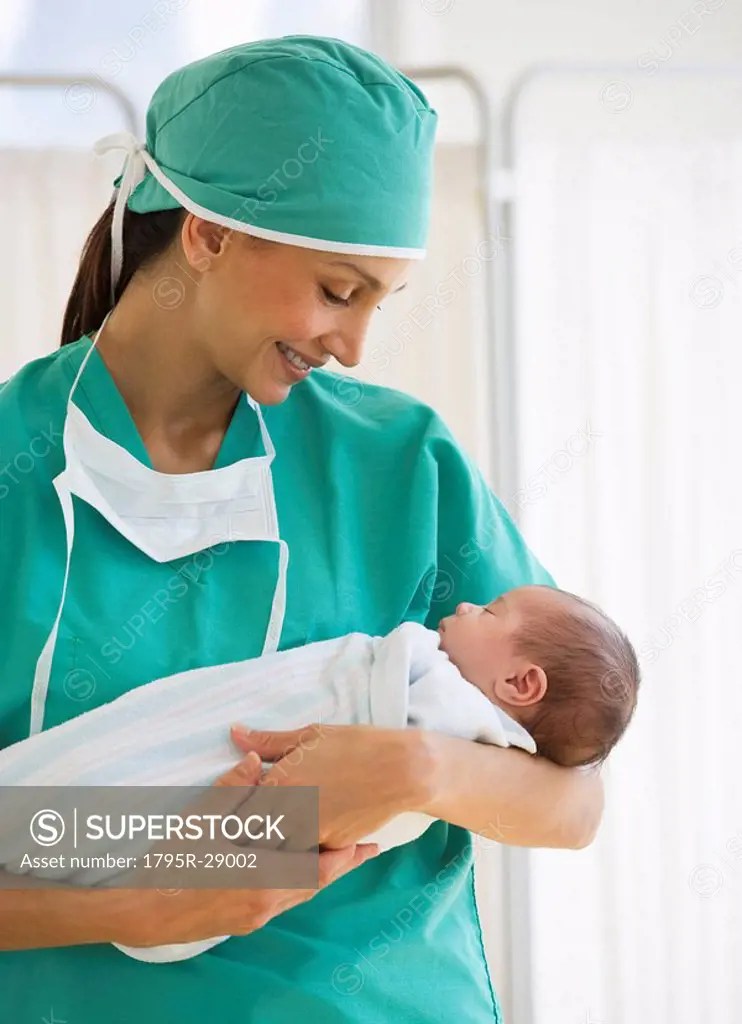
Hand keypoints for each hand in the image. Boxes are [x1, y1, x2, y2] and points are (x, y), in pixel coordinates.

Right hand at [116, 750, 379, 947]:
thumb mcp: (200, 820)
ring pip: (301, 894)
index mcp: (263, 876)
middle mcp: (267, 901)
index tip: (366, 835)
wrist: (142, 911)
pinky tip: (301, 869)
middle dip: (343, 863)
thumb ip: (232, 789)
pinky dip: (300, 884)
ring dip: (323, 873)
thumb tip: (255, 759)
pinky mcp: (244, 921)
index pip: (318, 864)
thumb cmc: (172, 864)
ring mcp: (256, 915)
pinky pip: (283, 901)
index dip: (345, 851)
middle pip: (317, 882)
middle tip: (369, 847)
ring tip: (345, 854)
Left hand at [230, 723, 432, 848]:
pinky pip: (305, 856)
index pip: (237, 809)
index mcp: (278, 784)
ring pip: (276, 852)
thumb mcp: (310, 736)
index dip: (231, 812)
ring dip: (270, 848)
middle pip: (252, 836)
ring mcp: (310, 835)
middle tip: (239, 835)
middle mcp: (290, 814)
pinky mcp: (330, 848)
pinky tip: (300, 843)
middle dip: (245, 836)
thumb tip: (235, 733)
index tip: (229, 813)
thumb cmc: (354, 746)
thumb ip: (268, 742)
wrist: (400, 769)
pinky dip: (299, 853)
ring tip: (268, 842)